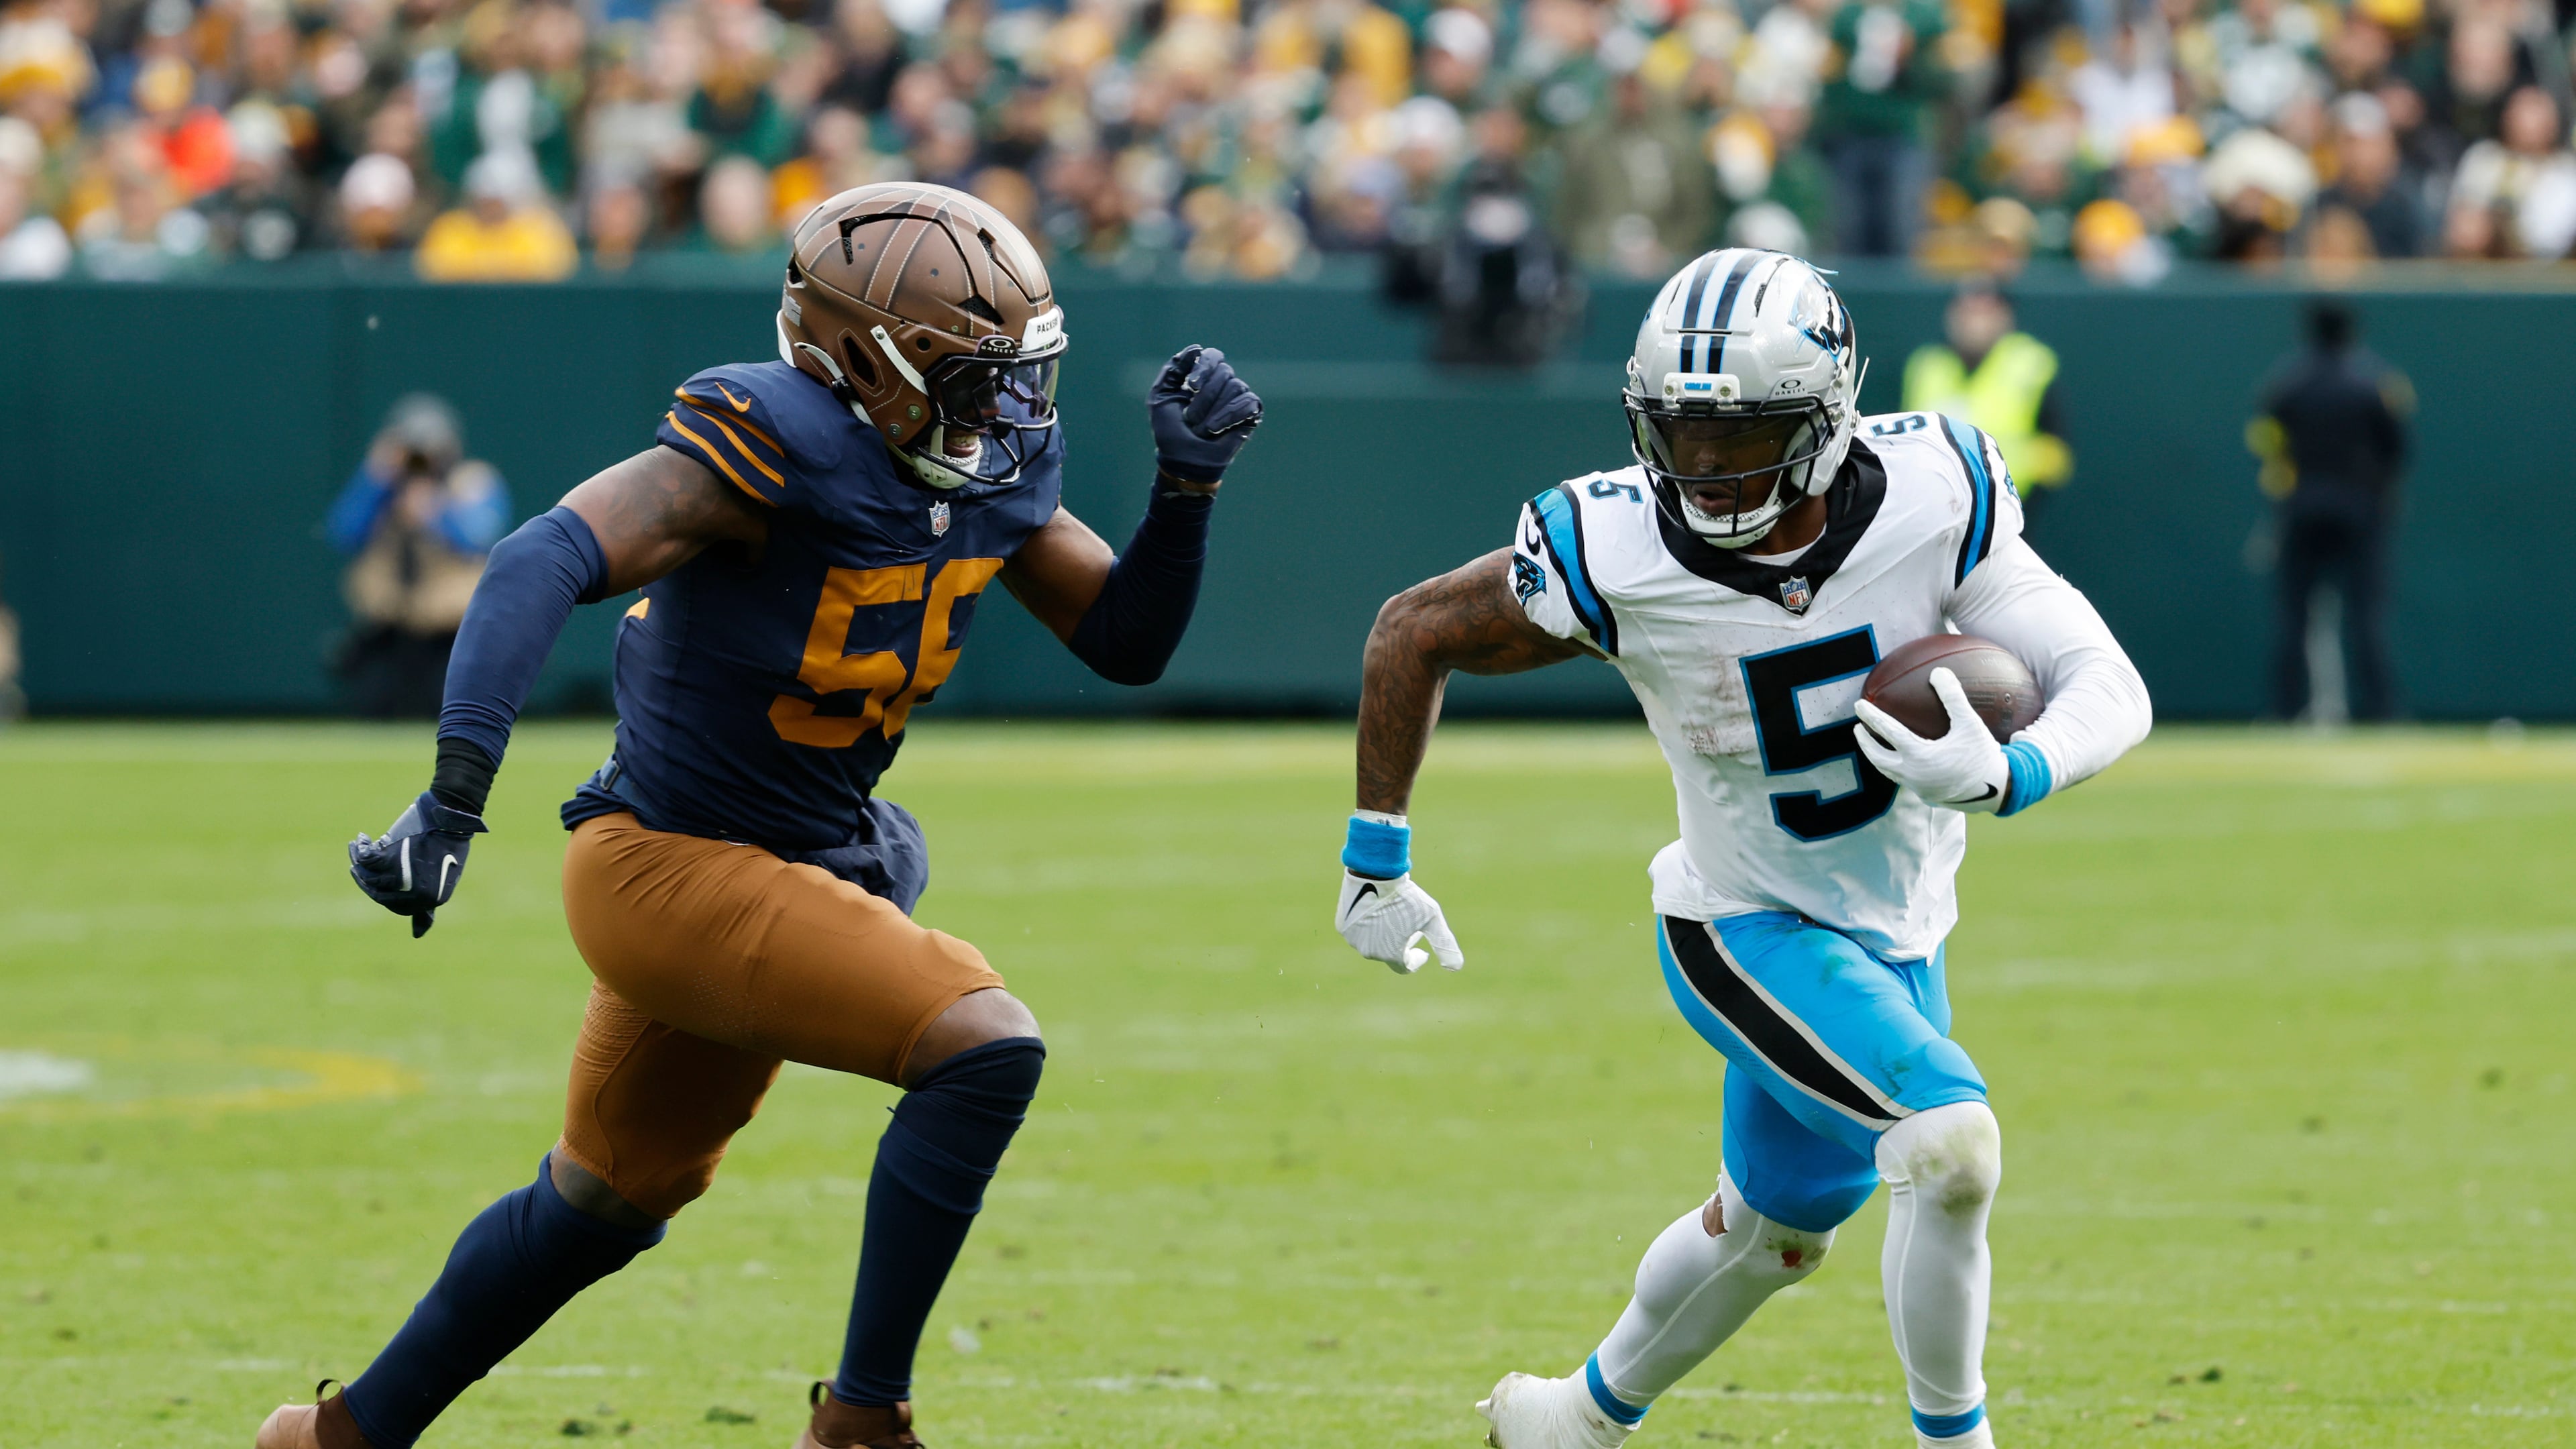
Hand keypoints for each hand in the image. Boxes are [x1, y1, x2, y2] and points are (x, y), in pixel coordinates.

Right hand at [348, 792, 486, 936]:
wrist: (449, 818)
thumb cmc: (447, 845)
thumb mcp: (440, 880)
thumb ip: (425, 908)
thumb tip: (418, 935)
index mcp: (431, 900)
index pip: (397, 907)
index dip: (384, 894)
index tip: (374, 881)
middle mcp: (416, 894)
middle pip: (379, 893)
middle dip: (366, 879)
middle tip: (357, 865)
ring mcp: (403, 878)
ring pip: (370, 876)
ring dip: (359, 862)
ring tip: (358, 847)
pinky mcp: (392, 859)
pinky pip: (367, 860)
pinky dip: (361, 849)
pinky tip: (361, 841)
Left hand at [1149, 345, 1261, 485]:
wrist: (1183, 460)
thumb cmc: (1170, 431)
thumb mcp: (1160, 397)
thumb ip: (1173, 370)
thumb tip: (1195, 349)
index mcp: (1202, 377)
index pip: (1213, 356)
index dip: (1204, 366)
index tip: (1191, 385)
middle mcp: (1223, 384)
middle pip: (1224, 371)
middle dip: (1205, 397)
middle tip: (1191, 418)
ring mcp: (1238, 398)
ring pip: (1235, 387)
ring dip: (1214, 412)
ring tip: (1203, 429)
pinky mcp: (1251, 414)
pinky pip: (1248, 403)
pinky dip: (1229, 416)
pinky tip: (1216, 430)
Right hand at [1336, 870, 1463, 973]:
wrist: (1375, 873)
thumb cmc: (1406, 896)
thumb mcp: (1432, 918)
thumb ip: (1444, 943)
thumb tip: (1456, 967)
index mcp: (1391, 954)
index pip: (1404, 967)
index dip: (1415, 959)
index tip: (1422, 951)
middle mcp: (1370, 952)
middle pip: (1387, 954)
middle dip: (1399, 944)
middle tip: (1409, 926)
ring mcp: (1354, 940)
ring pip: (1371, 943)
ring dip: (1383, 936)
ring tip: (1392, 917)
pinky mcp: (1342, 927)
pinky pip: (1357, 933)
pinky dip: (1367, 927)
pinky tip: (1376, 913)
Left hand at [1852, 667, 2009, 813]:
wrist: (1996, 791)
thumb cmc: (1983, 755)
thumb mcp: (1970, 724)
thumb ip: (1953, 697)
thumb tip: (1938, 671)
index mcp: (1918, 756)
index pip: (1887, 732)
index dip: (1871, 716)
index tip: (1859, 704)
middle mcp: (1912, 774)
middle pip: (1878, 757)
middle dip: (1865, 742)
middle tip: (1858, 728)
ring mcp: (1917, 788)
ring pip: (1888, 772)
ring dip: (1877, 757)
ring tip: (1872, 744)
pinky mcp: (1926, 796)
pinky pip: (1903, 780)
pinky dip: (1894, 768)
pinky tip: (1900, 760)